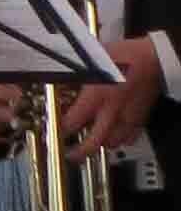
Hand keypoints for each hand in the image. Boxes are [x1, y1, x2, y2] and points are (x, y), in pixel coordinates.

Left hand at [60, 38, 164, 157]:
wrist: (154, 58)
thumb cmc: (126, 55)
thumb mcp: (91, 60)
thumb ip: (73, 73)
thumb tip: (57, 76)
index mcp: (97, 95)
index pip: (73, 121)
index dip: (61, 129)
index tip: (55, 130)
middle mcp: (111, 109)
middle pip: (94, 141)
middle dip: (80, 152)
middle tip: (71, 155)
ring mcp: (128, 115)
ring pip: (113, 142)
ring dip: (100, 145)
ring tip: (90, 145)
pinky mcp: (141, 116)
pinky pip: (131, 137)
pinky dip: (121, 140)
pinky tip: (114, 138)